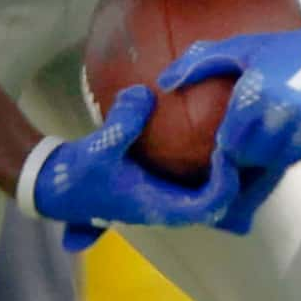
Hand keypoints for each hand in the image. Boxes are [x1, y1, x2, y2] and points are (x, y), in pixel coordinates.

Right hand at [23, 86, 249, 247]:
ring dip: (224, 176)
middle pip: (217, 203)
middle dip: (236, 179)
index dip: (226, 186)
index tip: (229, 153)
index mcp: (156, 205)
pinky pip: (194, 183)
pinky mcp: (158, 188)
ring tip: (238, 141)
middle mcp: (165, 208)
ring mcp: (163, 200)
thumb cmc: (78, 175)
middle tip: (244, 142)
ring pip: (207, 195)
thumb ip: (124, 121)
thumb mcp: (99, 145)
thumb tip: (146, 93)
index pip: (207, 206)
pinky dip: (209, 170)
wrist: (56, 187)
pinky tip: (216, 143)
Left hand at [154, 22, 300, 233]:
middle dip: (252, 148)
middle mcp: (289, 114)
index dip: (229, 142)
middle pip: (253, 157)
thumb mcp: (244, 48)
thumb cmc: (288, 52)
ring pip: (281, 161)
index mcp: (260, 94)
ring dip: (278, 150)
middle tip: (262, 128)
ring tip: (284, 125)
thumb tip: (163, 82)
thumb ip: (200, 62)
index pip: (230, 144)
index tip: (235, 132)